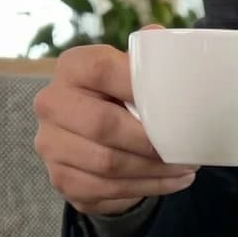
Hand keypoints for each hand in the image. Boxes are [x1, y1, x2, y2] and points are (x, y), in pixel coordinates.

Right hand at [33, 27, 197, 215]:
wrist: (94, 140)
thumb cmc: (122, 99)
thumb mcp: (133, 73)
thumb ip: (151, 57)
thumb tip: (174, 46)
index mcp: (72, 67)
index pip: (103, 70)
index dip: (141, 87)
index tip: (176, 105)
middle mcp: (52, 104)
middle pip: (104, 125)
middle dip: (152, 143)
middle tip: (186, 150)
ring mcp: (51, 145)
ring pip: (108, 164)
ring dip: (155, 170)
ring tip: (186, 168)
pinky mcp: (63, 180)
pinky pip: (108, 189)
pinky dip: (147, 188)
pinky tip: (171, 182)